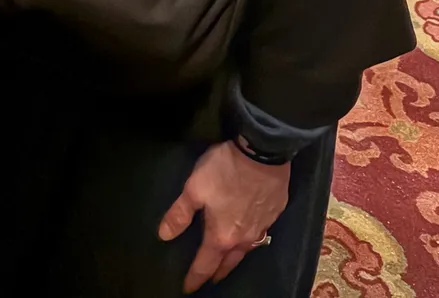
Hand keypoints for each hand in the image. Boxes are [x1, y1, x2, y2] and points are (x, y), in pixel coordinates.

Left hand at [159, 141, 289, 291]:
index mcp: (221, 236)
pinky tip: (250, 232)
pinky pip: (261, 233)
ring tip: (228, 261)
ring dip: (235, 258)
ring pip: (247, 251)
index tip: (187, 288)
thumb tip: (164, 236)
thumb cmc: (225, 170)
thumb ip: (180, 213)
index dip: (194, 277)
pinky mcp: (274, 213)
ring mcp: (262, 227)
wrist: (263, 153)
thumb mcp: (194, 188)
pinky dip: (251, 238)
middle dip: (217, 273)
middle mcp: (243, 239)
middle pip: (228, 263)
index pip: (205, 264)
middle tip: (210, 279)